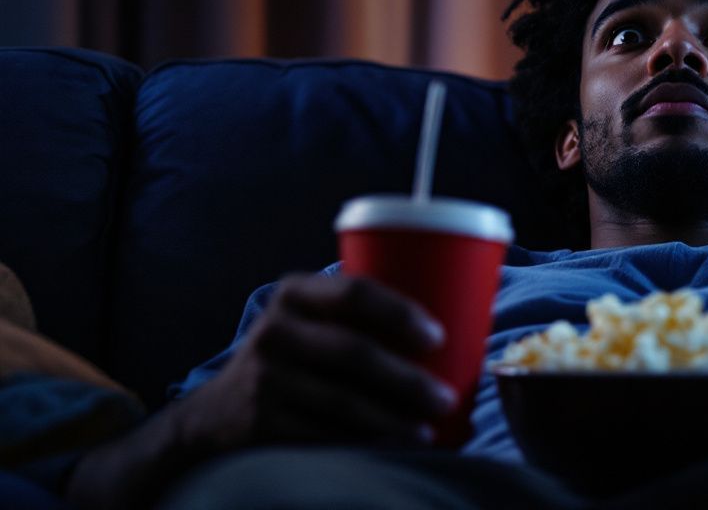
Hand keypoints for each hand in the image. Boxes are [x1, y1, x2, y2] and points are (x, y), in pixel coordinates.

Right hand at [173, 274, 457, 452]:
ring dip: (394, 419)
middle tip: (446, 398)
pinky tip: (396, 448)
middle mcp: (275, 329)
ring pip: (343, 401)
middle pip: (354, 352)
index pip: (355, 292)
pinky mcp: (260, 422)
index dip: (401, 312)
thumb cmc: (294, 358)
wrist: (214, 415)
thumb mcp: (309, 322)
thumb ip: (358, 315)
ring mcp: (264, 378)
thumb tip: (461, 319)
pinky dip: (367, 443)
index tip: (439, 336)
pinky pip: (324, 434)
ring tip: (430, 431)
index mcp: (295, 293)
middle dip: (408, 380)